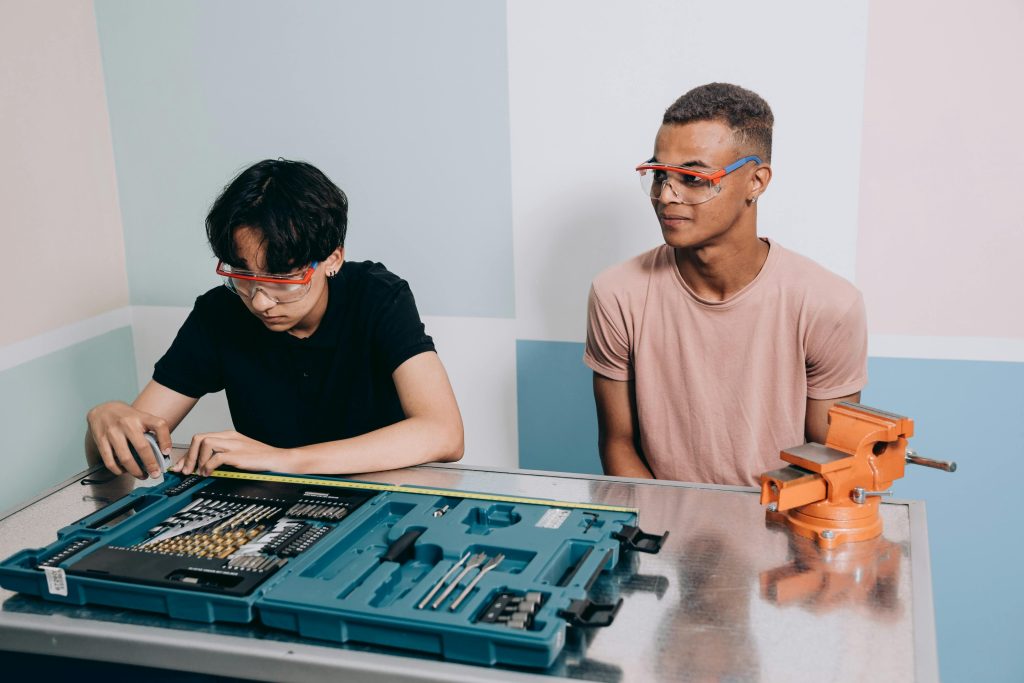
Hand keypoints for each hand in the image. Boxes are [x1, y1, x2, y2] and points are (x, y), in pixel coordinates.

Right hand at [86, 401, 172, 478]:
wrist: (102, 409)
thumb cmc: (126, 417)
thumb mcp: (142, 417)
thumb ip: (152, 431)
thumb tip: (163, 452)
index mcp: (141, 417)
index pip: (159, 425)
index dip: (166, 440)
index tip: (166, 453)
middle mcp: (127, 424)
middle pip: (142, 447)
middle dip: (151, 464)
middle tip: (156, 474)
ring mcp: (113, 432)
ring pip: (125, 458)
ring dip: (135, 471)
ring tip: (142, 476)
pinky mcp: (101, 440)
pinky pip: (110, 461)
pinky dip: (118, 470)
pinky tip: (124, 471)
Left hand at [171, 430, 290, 475]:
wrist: (280, 460)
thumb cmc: (261, 460)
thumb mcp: (239, 455)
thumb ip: (222, 456)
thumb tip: (204, 466)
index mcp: (229, 436)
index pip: (201, 438)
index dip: (188, 453)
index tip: (182, 466)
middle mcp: (230, 437)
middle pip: (199, 438)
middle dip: (188, 456)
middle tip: (186, 471)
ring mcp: (234, 445)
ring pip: (204, 443)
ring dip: (197, 460)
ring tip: (200, 472)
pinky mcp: (238, 455)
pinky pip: (215, 457)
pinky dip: (208, 466)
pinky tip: (209, 473)